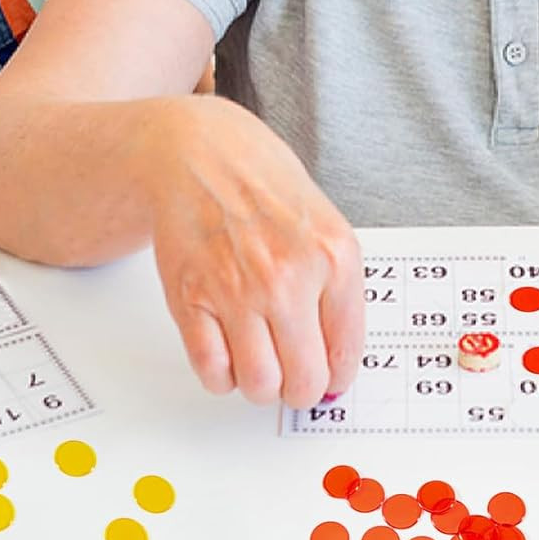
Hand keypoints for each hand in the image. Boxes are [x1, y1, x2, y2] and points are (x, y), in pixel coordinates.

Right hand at [146, 97, 363, 408]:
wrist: (200, 153)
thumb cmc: (263, 186)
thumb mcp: (326, 225)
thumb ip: (338, 290)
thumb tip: (336, 362)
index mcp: (334, 256)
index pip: (346, 353)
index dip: (336, 374)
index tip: (328, 373)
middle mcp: (289, 275)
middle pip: (303, 381)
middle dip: (300, 385)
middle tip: (293, 371)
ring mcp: (238, 290)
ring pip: (259, 386)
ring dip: (261, 384)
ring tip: (261, 357)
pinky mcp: (192, 299)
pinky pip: (213, 372)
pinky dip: (223, 374)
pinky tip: (229, 348)